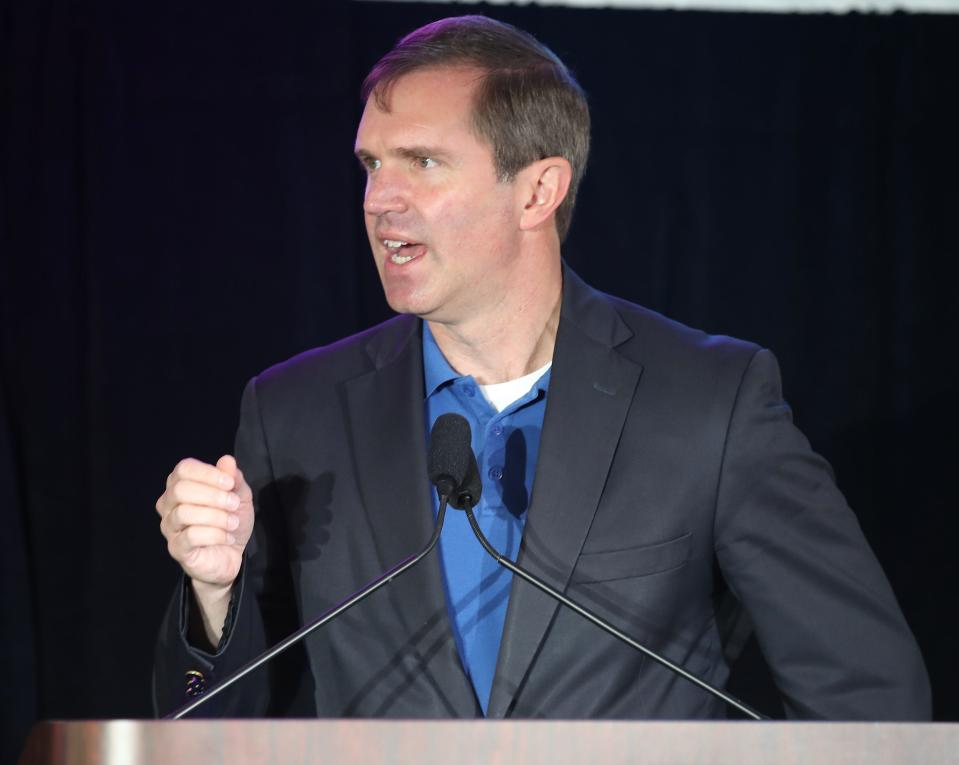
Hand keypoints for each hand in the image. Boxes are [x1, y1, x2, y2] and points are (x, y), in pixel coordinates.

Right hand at [156, 455, 253, 591]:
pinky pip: (190, 536)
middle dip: (213, 495)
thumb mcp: (239, 496)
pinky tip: (227, 537)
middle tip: (233, 504)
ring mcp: (170, 527)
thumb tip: (227, 460)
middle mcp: (169, 504)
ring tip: (233, 523)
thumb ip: (233, 478)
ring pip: (184, 513)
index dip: (208, 473)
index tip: (230, 483)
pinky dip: (215, 534)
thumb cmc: (229, 521)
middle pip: (180, 489)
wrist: (230, 555)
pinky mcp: (176, 548)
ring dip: (216, 516)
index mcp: (181, 485)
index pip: (184, 469)